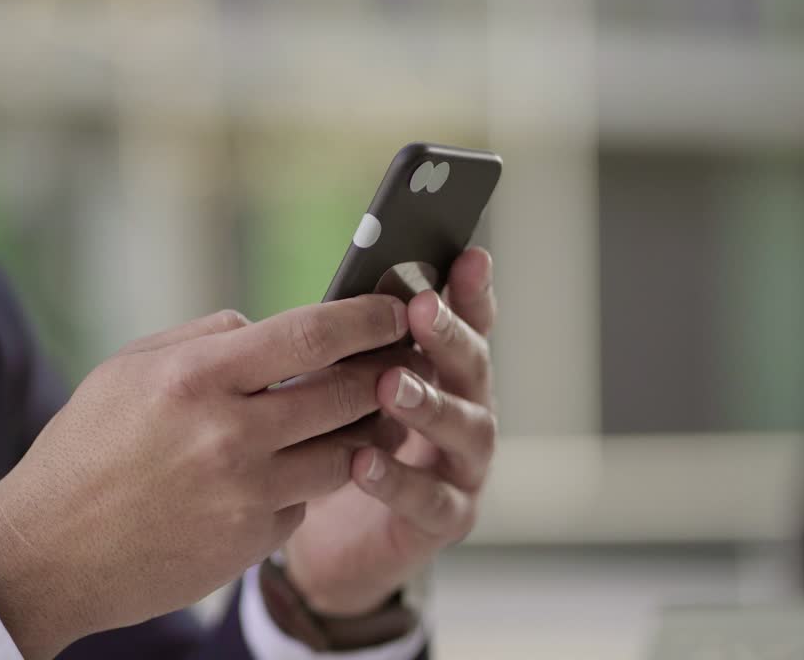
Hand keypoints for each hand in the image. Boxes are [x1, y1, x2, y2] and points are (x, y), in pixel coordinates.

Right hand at [0, 295, 410, 658]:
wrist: (48, 554)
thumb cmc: (85, 450)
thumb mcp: (129, 369)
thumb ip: (204, 338)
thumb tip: (266, 326)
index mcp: (197, 376)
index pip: (310, 335)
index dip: (366, 317)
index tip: (395, 308)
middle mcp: (230, 434)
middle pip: (347, 393)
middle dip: (385, 371)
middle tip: (404, 358)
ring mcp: (247, 493)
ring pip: (346, 451)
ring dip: (363, 429)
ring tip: (364, 411)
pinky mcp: (253, 540)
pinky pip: (309, 498)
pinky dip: (310, 479)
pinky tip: (292, 466)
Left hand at [283, 248, 497, 615]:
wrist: (330, 546)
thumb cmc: (339, 449)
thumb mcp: (342, 392)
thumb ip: (352, 352)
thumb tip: (333, 296)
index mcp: (445, 373)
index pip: (467, 324)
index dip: (472, 292)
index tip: (468, 256)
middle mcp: (467, 413)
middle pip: (473, 367)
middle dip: (448, 336)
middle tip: (420, 310)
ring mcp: (464, 468)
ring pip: (466, 430)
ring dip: (429, 403)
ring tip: (389, 384)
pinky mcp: (446, 520)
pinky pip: (430, 500)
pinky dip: (398, 481)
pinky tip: (362, 463)